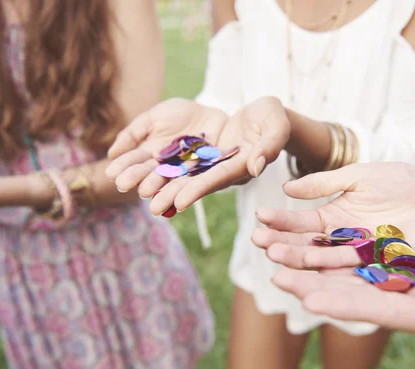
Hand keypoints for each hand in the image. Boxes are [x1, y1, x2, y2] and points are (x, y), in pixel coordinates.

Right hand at [104, 97, 227, 194]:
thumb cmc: (183, 115)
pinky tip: (178, 202)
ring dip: (160, 192)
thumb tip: (112, 153)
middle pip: (151, 174)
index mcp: (151, 154)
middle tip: (124, 185)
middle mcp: (166, 167)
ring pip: (172, 183)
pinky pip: (197, 184)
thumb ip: (134, 133)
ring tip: (147, 197)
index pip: (135, 161)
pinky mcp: (205, 176)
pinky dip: (188, 192)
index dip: (124, 167)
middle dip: (138, 179)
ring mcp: (185, 172)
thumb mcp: (154, 117)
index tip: (112, 173)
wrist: (214, 114)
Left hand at [105, 97, 289, 215]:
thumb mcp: (276, 126)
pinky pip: (177, 159)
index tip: (180, 202)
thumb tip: (256, 166)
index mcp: (241, 167)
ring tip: (137, 193)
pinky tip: (140, 170)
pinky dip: (159, 165)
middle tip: (152, 208)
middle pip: (196, 182)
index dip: (199, 190)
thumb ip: (269, 146)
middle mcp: (222, 169)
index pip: (218, 179)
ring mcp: (209, 162)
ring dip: (161, 183)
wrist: (262, 114)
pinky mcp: (199, 153)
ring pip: (182, 173)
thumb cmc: (273, 119)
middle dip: (174, 194)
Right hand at [251, 162, 414, 268]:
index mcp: (334, 218)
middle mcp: (341, 241)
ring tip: (276, 258)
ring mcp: (360, 257)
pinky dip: (334, 277)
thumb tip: (287, 187)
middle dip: (282, 244)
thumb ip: (325, 183)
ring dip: (300, 261)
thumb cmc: (401, 181)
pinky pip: (355, 275)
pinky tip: (314, 274)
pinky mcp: (381, 269)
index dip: (280, 221)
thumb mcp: (359, 176)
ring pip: (325, 263)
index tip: (260, 217)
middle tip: (259, 241)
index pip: (300, 223)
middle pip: (306, 246)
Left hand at [270, 219, 414, 368]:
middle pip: (358, 294)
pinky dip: (340, 247)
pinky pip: (366, 253)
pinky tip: (313, 238)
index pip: (383, 312)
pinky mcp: (406, 259)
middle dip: (317, 285)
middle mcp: (413, 301)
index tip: (311, 299)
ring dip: (319, 265)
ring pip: (354, 273)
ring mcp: (407, 280)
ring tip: (282, 255)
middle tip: (278, 276)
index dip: (346, 306)